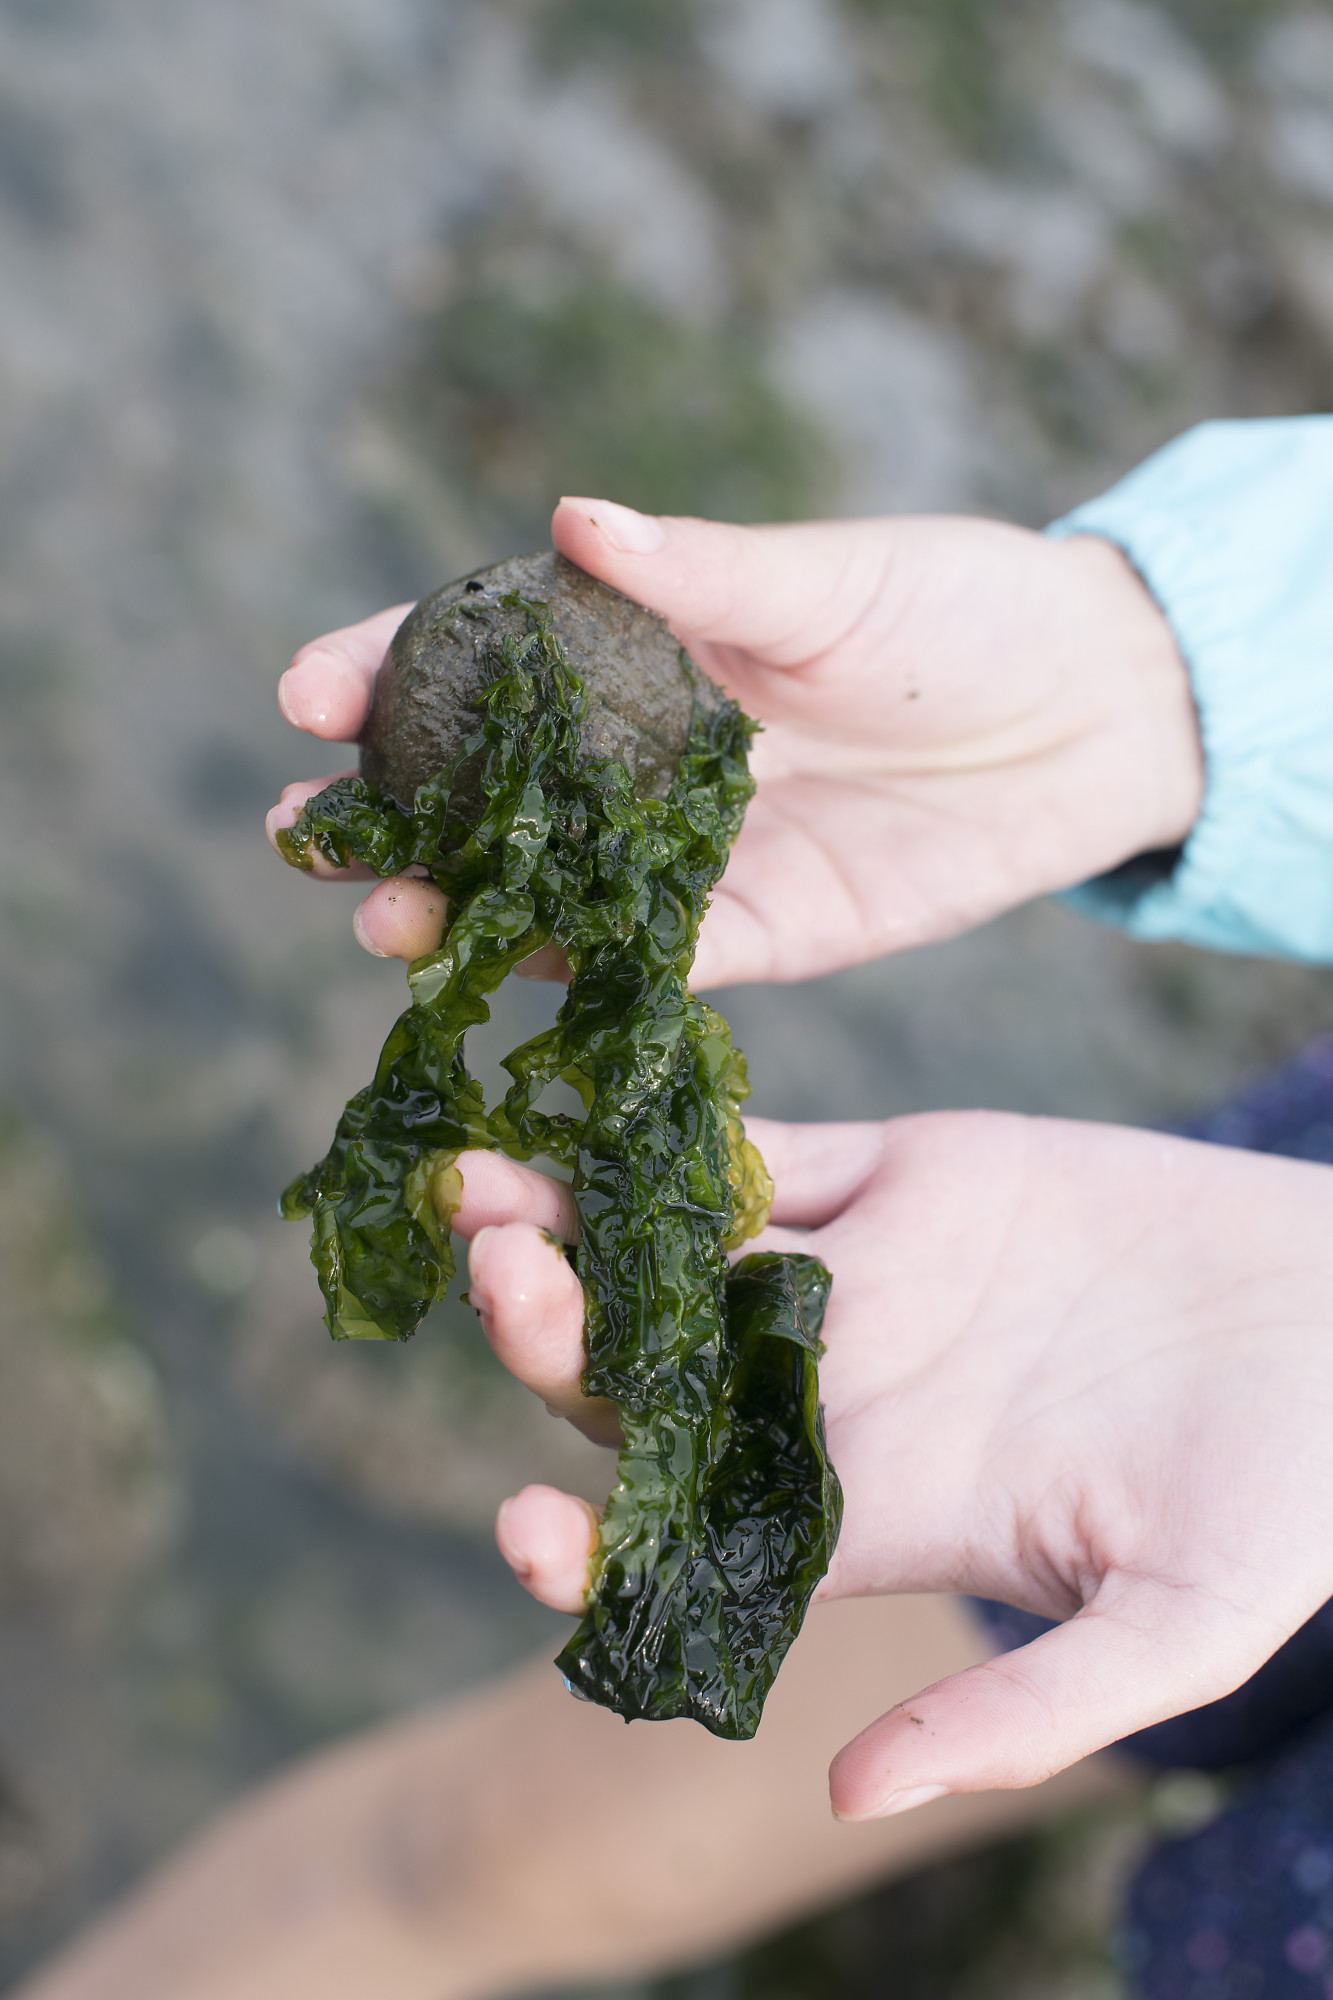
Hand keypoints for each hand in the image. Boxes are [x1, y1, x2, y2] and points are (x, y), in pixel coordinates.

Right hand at [267, 499, 1203, 986]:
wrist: (1091, 712)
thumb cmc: (959, 611)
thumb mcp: (831, 580)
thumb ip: (706, 573)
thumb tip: (574, 518)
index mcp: (642, 653)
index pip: (484, 663)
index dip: (386, 672)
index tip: (306, 689)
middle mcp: (645, 764)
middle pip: (485, 797)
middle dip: (384, 816)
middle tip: (304, 835)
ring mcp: (695, 855)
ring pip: (548, 895)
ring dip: (461, 911)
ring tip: (386, 920)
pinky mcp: (767, 933)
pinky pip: (661, 962)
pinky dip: (588, 971)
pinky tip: (521, 972)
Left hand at [443, 1116, 1332, 1816]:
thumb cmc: (1288, 1497)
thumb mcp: (1178, 1631)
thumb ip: (1025, 1718)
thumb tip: (851, 1802)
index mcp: (873, 1515)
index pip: (691, 1541)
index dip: (594, 1546)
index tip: (526, 1535)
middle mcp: (834, 1396)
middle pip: (647, 1382)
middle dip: (556, 1342)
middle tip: (503, 1278)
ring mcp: (858, 1276)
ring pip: (673, 1255)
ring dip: (576, 1221)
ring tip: (481, 1185)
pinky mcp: (900, 1168)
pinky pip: (767, 1147)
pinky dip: (686, 1131)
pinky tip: (611, 1101)